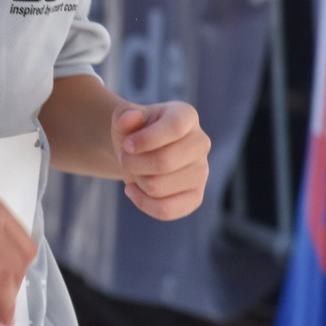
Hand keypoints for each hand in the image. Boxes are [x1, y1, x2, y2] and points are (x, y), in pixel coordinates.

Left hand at [111, 101, 210, 219]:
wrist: (140, 153)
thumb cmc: (135, 132)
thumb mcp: (124, 119)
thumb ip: (124, 115)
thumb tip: (129, 118)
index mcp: (186, 116)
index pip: (175, 127)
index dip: (146, 139)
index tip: (127, 144)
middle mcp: (201, 142)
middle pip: (164, 161)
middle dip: (133, 163)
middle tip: (124, 158)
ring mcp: (202, 171)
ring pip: (158, 187)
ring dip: (137, 181)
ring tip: (136, 171)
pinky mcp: (196, 196)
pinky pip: (166, 210)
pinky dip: (143, 203)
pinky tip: (133, 191)